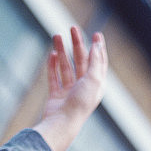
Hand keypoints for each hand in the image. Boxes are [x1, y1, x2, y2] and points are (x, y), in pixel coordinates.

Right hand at [32, 27, 107, 150]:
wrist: (63, 122)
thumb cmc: (80, 103)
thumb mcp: (93, 79)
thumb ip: (95, 61)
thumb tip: (97, 45)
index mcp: (96, 85)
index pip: (99, 62)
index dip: (98, 48)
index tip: (96, 34)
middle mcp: (84, 87)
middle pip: (81, 61)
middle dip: (77, 44)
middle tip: (72, 28)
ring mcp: (69, 92)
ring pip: (66, 67)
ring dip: (62, 51)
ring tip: (56, 36)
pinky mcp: (56, 96)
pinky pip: (54, 77)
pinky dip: (52, 65)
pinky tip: (52, 54)